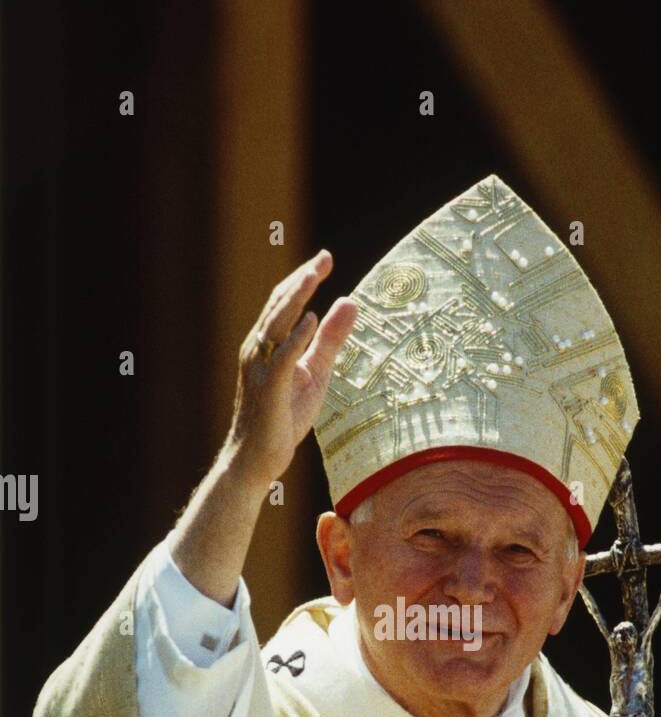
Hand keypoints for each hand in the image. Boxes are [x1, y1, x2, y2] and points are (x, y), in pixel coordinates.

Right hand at [224, 249, 358, 495]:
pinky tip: (310, 321)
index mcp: (267, 346)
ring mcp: (260, 369)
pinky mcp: (268, 389)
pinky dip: (295, 338)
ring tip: (314, 275)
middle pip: (278, 307)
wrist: (256, 459)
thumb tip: (349, 303)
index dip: (302, 280)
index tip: (324, 259)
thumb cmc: (282, 419)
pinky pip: (282, 358)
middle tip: (323, 257)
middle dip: (300, 280)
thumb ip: (330, 340)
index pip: (284, 304)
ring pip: (276, 325)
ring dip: (295, 299)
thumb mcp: (315, 374)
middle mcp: (258, 351)